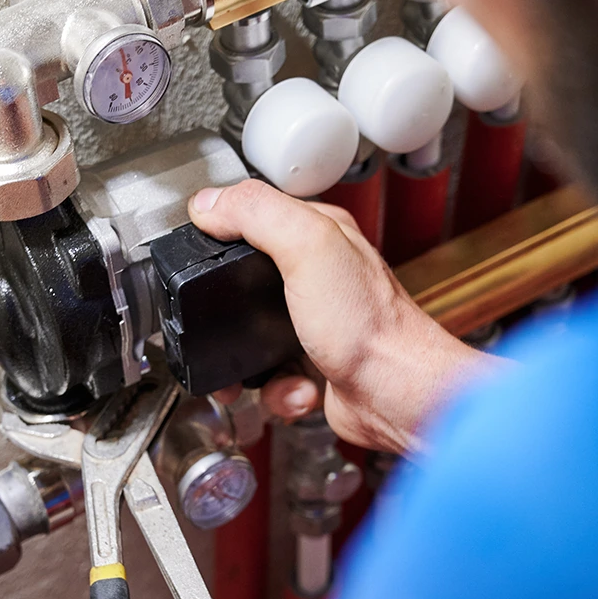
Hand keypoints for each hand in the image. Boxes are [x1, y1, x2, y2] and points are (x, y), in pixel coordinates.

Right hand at [189, 180, 500, 451]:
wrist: (397, 395)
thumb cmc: (372, 326)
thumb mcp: (309, 247)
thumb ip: (258, 214)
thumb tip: (210, 203)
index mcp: (320, 236)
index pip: (256, 217)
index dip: (223, 232)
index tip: (201, 247)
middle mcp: (319, 278)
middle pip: (243, 285)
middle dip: (225, 313)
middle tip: (222, 322)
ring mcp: (312, 325)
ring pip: (249, 339)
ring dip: (248, 362)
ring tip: (262, 366)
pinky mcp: (309, 366)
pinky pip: (267, 378)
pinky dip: (275, 390)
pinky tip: (295, 385)